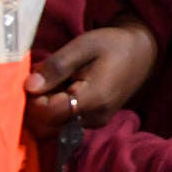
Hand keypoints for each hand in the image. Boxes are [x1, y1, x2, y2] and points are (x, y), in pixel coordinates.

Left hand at [24, 18, 157, 138]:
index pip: (49, 114)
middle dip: (37, 106)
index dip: (34, 99)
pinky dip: (56, 110)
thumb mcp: (84, 45)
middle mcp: (95, 118)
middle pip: (49, 126)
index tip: (33, 80)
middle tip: (41, 80)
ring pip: (55, 127)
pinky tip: (63, 89)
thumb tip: (29, 86)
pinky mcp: (95, 122)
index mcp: (94, 98)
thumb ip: (57, 66)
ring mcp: (96, 123)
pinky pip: (65, 124)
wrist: (142, 52)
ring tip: (54, 82)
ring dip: (46, 108)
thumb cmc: (113, 44)